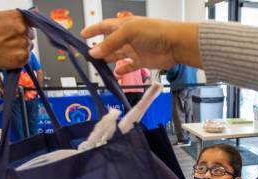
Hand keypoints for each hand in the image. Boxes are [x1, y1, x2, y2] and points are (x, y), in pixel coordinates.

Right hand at [0, 10, 32, 77]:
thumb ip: (15, 16)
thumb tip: (32, 12)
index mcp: (17, 17)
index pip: (31, 22)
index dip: (24, 28)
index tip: (17, 32)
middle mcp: (23, 28)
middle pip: (30, 35)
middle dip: (21, 38)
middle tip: (7, 41)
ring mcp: (25, 43)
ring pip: (28, 46)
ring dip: (20, 48)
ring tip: (5, 49)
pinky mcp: (24, 56)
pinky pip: (26, 57)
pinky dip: (18, 58)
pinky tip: (8, 56)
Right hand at [81, 17, 200, 74]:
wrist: (175, 44)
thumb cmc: (156, 32)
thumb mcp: (129, 32)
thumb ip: (110, 42)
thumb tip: (94, 52)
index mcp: (124, 25)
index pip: (104, 26)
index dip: (93, 30)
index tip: (82, 35)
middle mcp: (128, 38)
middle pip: (108, 44)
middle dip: (98, 50)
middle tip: (88, 57)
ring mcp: (134, 50)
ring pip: (116, 56)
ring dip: (107, 61)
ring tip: (99, 67)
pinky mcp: (141, 61)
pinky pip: (127, 67)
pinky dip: (121, 71)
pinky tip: (115, 74)